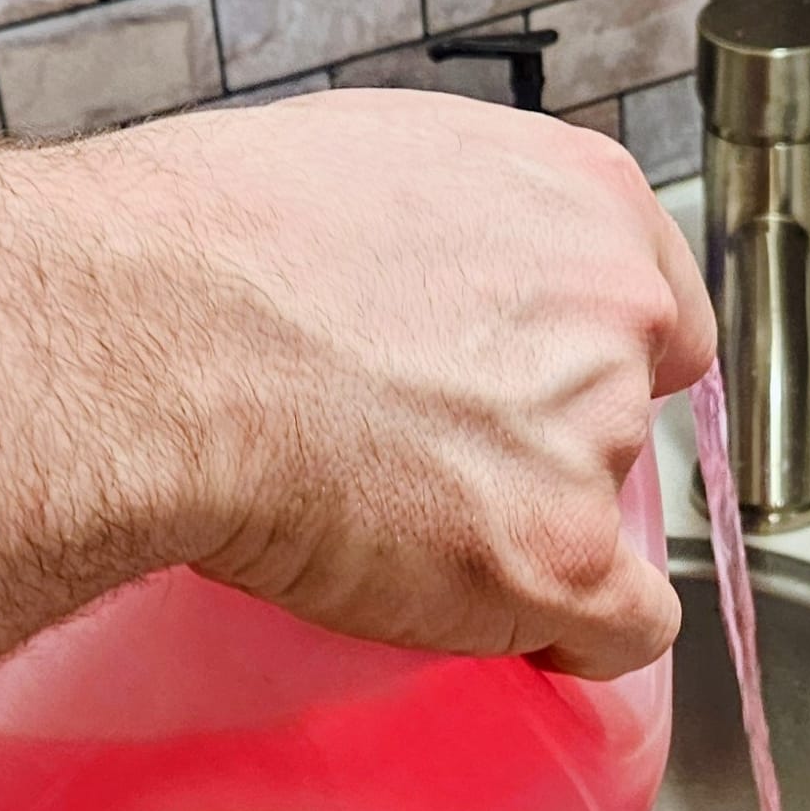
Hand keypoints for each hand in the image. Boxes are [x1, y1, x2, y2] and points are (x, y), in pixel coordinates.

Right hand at [87, 91, 713, 679]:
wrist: (152, 348)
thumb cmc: (208, 248)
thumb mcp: (364, 169)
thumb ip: (450, 235)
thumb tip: (433, 285)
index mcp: (583, 203)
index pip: (657, 314)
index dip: (595, 368)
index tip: (539, 398)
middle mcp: (617, 316)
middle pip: (625, 418)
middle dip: (546, 447)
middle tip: (434, 461)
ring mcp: (594, 442)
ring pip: (603, 522)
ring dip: (528, 536)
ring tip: (404, 530)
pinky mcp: (559, 558)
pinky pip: (621, 630)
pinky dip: (570, 641)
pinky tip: (508, 633)